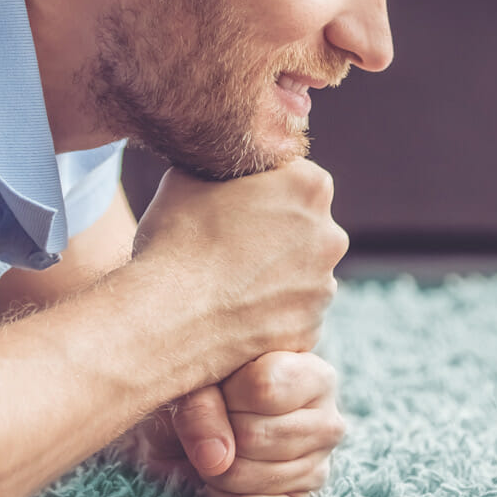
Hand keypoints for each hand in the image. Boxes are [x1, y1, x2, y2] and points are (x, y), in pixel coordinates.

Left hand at [124, 351, 344, 496]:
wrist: (207, 421)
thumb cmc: (213, 388)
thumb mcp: (200, 378)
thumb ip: (202, 405)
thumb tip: (215, 459)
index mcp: (316, 375)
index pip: (265, 387)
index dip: (228, 391)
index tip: (221, 386)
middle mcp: (329, 421)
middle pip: (255, 435)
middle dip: (217, 432)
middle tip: (214, 421)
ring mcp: (319, 465)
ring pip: (247, 475)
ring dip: (213, 465)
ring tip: (215, 446)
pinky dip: (219, 494)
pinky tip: (218, 475)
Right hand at [130, 160, 347, 372]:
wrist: (166, 318)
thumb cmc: (175, 239)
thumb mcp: (189, 176)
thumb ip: (224, 165)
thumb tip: (222, 165)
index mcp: (310, 186)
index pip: (294, 178)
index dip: (261, 191)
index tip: (233, 207)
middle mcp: (330, 237)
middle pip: (305, 230)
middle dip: (276, 236)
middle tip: (228, 249)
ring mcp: (323, 289)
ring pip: (301, 276)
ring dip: (274, 279)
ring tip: (227, 287)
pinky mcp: (309, 331)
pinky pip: (291, 319)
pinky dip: (269, 318)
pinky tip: (233, 317)